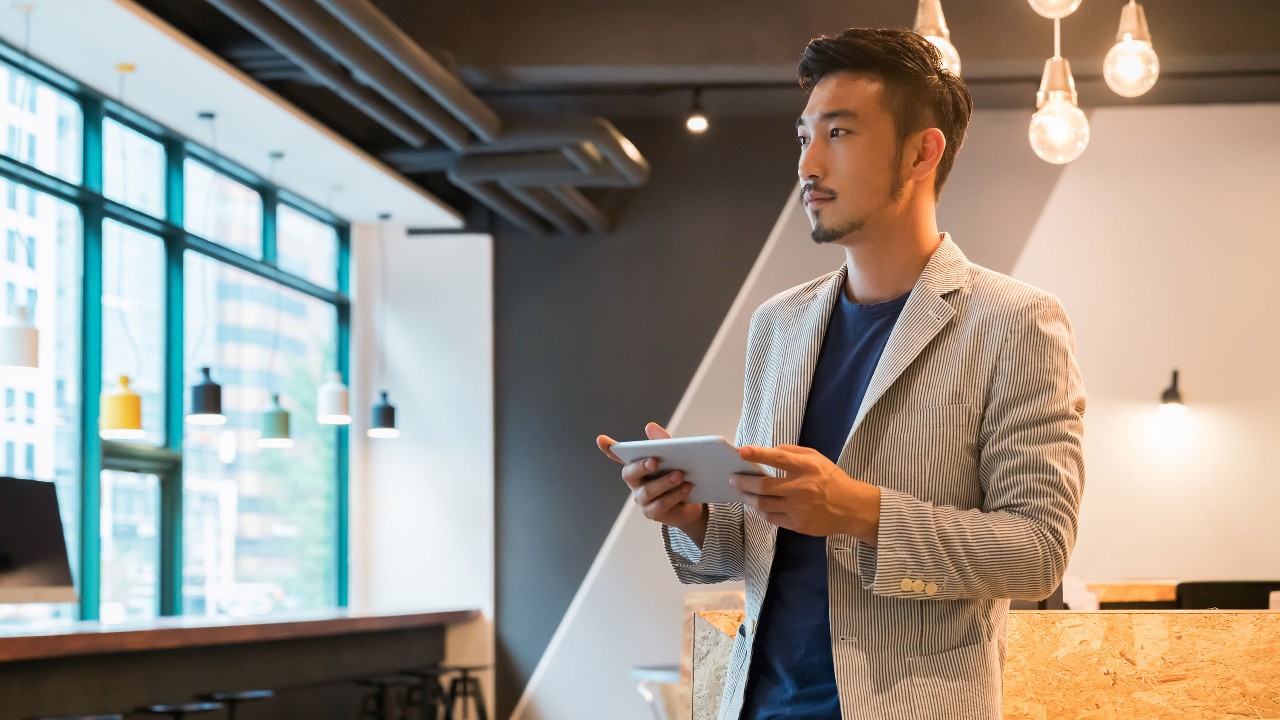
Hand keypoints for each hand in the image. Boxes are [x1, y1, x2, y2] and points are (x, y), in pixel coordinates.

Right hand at [596, 422, 707, 533]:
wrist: (694, 502)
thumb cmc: (678, 475)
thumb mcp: (674, 456)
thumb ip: (662, 442)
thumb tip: (650, 426)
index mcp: (637, 465)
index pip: (618, 456)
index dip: (609, 448)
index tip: (601, 439)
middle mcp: (635, 483)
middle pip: (630, 474)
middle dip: (641, 467)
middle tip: (655, 461)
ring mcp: (642, 500)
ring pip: (648, 491)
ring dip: (665, 482)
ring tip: (680, 475)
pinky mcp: (654, 513)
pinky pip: (661, 505)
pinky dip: (675, 495)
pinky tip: (686, 488)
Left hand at [732, 444, 879, 543]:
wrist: (852, 508)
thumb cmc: (832, 479)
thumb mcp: (817, 458)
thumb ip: (793, 452)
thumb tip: (770, 451)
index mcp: (806, 468)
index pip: (778, 458)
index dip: (757, 454)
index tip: (740, 451)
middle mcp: (801, 488)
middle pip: (763, 486)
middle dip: (743, 482)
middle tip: (732, 479)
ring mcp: (798, 508)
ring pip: (763, 504)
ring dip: (748, 498)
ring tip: (742, 493)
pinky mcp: (798, 524)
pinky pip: (771, 518)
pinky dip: (761, 511)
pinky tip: (758, 506)